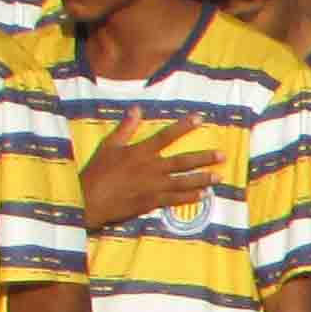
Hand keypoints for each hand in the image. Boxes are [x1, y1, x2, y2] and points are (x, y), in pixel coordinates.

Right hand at [81, 121, 217, 233]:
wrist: (87, 198)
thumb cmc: (96, 171)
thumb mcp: (108, 146)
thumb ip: (125, 128)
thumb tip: (136, 109)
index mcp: (140, 152)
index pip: (166, 136)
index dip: (183, 126)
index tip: (200, 118)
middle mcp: (150, 168)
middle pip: (182, 161)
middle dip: (203, 158)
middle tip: (222, 155)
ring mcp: (152, 186)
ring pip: (182, 181)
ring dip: (202, 179)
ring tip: (218, 177)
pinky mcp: (150, 202)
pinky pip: (174, 199)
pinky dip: (189, 197)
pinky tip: (204, 196)